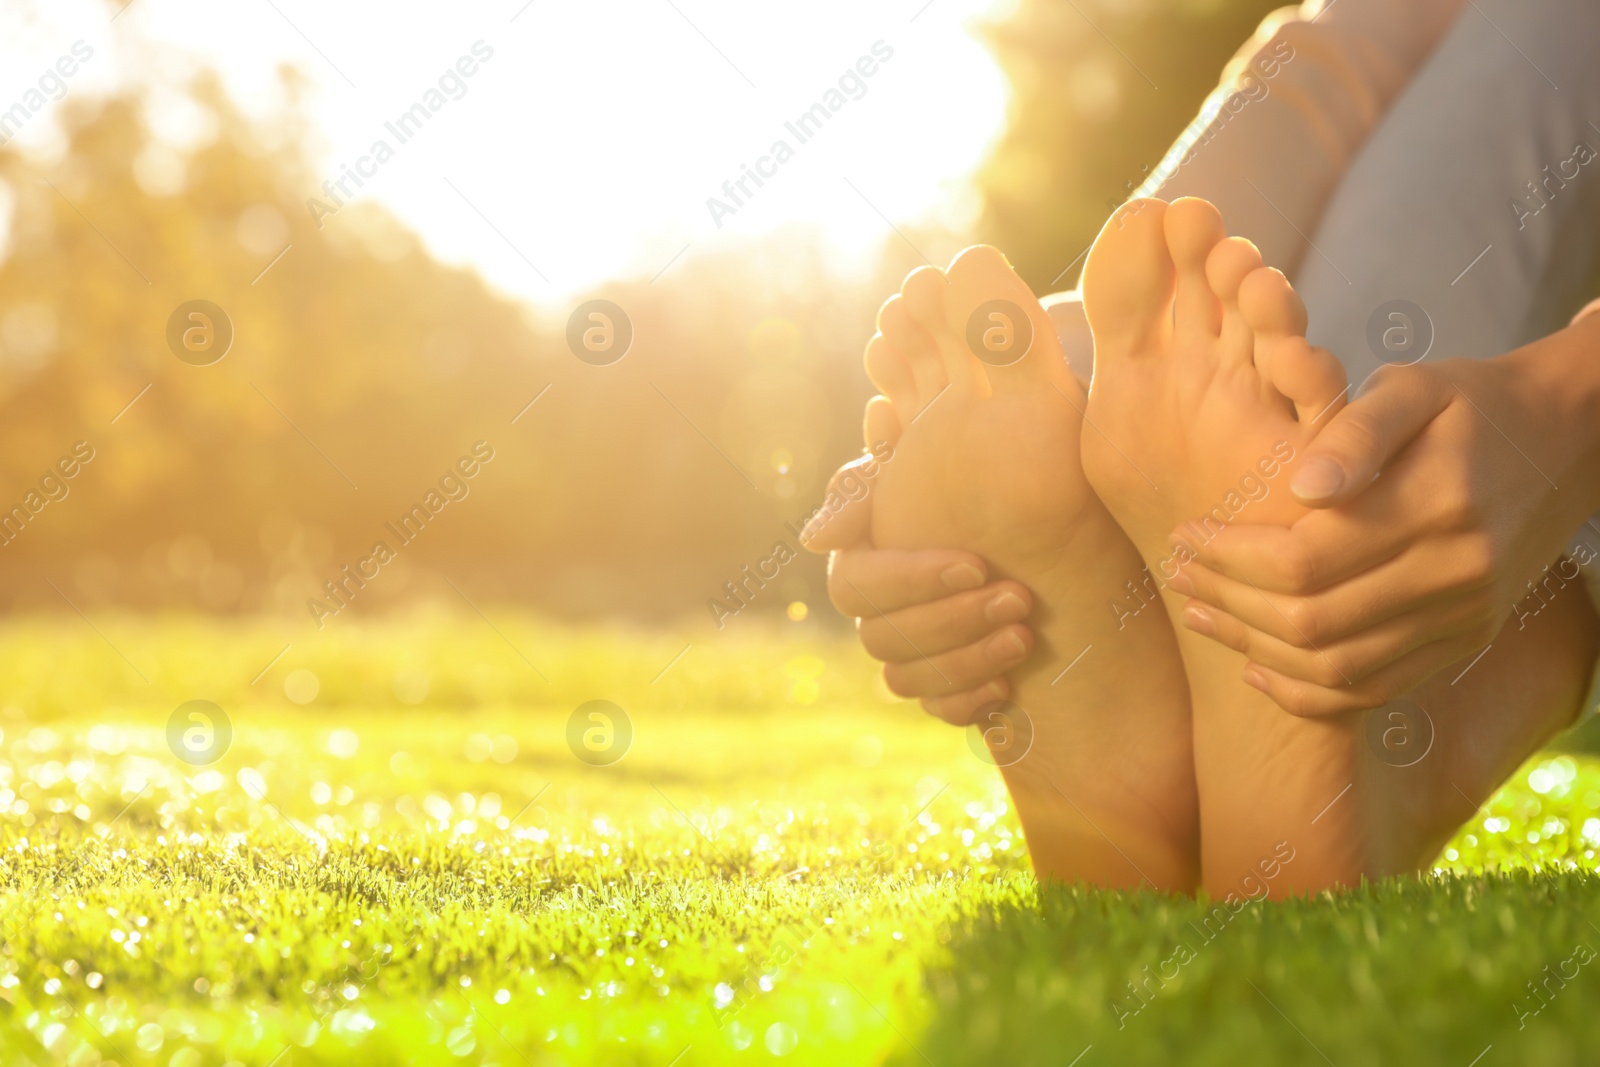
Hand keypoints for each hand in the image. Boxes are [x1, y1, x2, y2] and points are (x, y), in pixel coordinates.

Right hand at [802, 450, 1035, 724]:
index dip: (911, 581)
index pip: (856, 587)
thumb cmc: (966, 483)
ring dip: (966, 661)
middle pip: (882, 638)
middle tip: (1018, 599)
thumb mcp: (919, 466)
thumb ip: (862, 487)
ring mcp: (906, 656)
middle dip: (953, 620)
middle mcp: (875, 614)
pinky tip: (1008, 687)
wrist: (1030, 523)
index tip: (976, 564)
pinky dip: (968, 703)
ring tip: (1025, 637)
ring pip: (905, 681)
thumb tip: (817, 539)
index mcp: (861, 562)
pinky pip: (938, 712)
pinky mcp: (941, 689)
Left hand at [1167, 329, 1599, 716]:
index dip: (1230, 556)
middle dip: (1228, 602)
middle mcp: (1455, 574)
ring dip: (1254, 648)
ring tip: (1200, 615)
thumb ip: (1355, 430)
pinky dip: (1308, 691)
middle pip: (1311, 620)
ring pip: (1336, 667)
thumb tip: (1301, 484)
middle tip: (1177, 576)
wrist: (1569, 439)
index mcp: (1436, 505)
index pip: (1304, 558)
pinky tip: (1258, 668)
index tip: (1186, 533)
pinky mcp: (1464, 643)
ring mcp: (1463, 618)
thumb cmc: (1472, 402)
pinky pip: (1374, 691)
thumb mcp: (1415, 386)